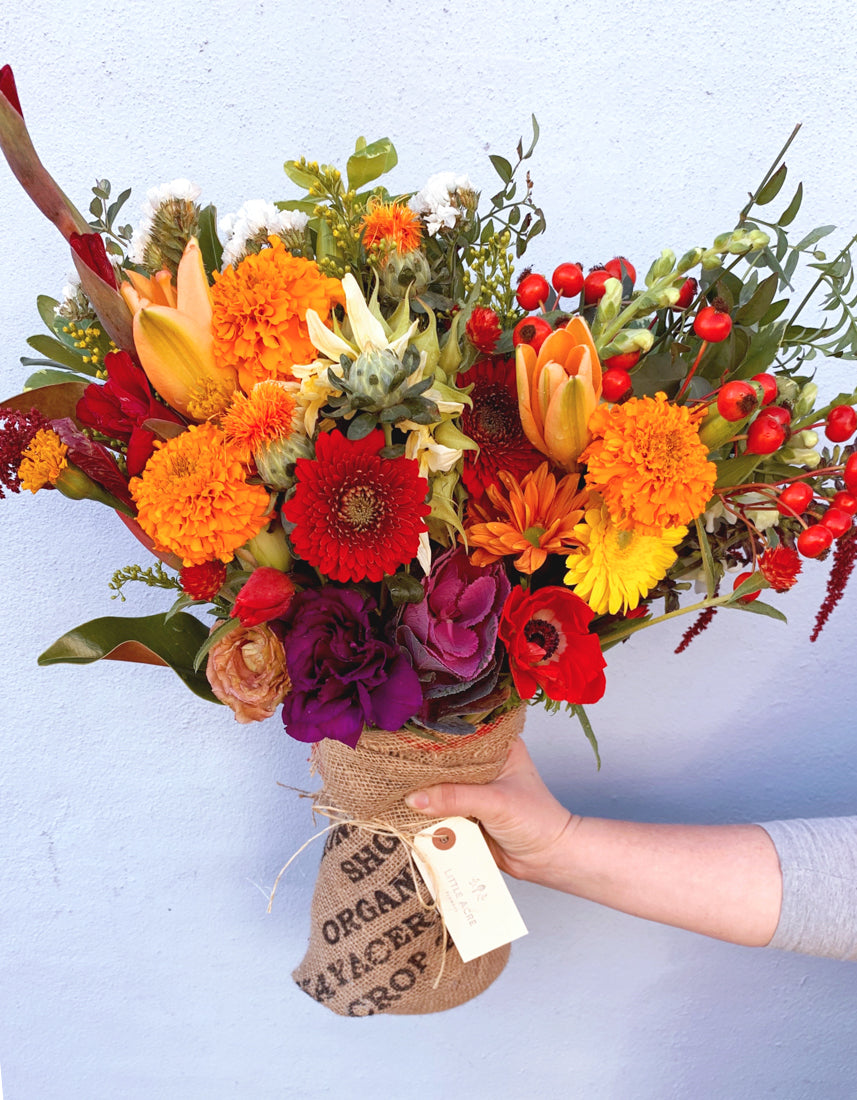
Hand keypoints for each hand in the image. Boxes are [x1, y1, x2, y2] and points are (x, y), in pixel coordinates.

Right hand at [405, 738, 575, 884]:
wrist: (548, 860)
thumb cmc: (536, 820)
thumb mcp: (496, 802)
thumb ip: (455, 798)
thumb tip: (413, 798)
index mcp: (496, 746)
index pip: (459, 735)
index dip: (432, 737)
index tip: (403, 738)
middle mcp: (482, 764)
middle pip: (443, 762)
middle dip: (420, 767)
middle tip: (390, 765)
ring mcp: (472, 790)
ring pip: (438, 787)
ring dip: (420, 792)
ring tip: (389, 787)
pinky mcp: (465, 814)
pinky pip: (439, 811)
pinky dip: (425, 814)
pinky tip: (401, 810)